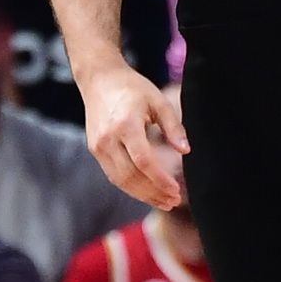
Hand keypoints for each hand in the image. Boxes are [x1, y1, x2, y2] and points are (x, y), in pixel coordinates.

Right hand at [79, 65, 187, 208]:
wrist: (99, 79)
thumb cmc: (132, 88)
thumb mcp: (158, 101)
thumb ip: (173, 126)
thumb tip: (185, 151)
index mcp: (125, 124)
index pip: (143, 161)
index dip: (160, 179)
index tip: (177, 190)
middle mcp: (108, 138)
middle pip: (131, 176)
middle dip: (154, 193)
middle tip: (174, 201)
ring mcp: (98, 146)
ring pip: (120, 180)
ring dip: (143, 195)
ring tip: (164, 202)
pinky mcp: (95, 150)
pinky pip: (113, 175)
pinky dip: (131, 187)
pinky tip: (147, 191)